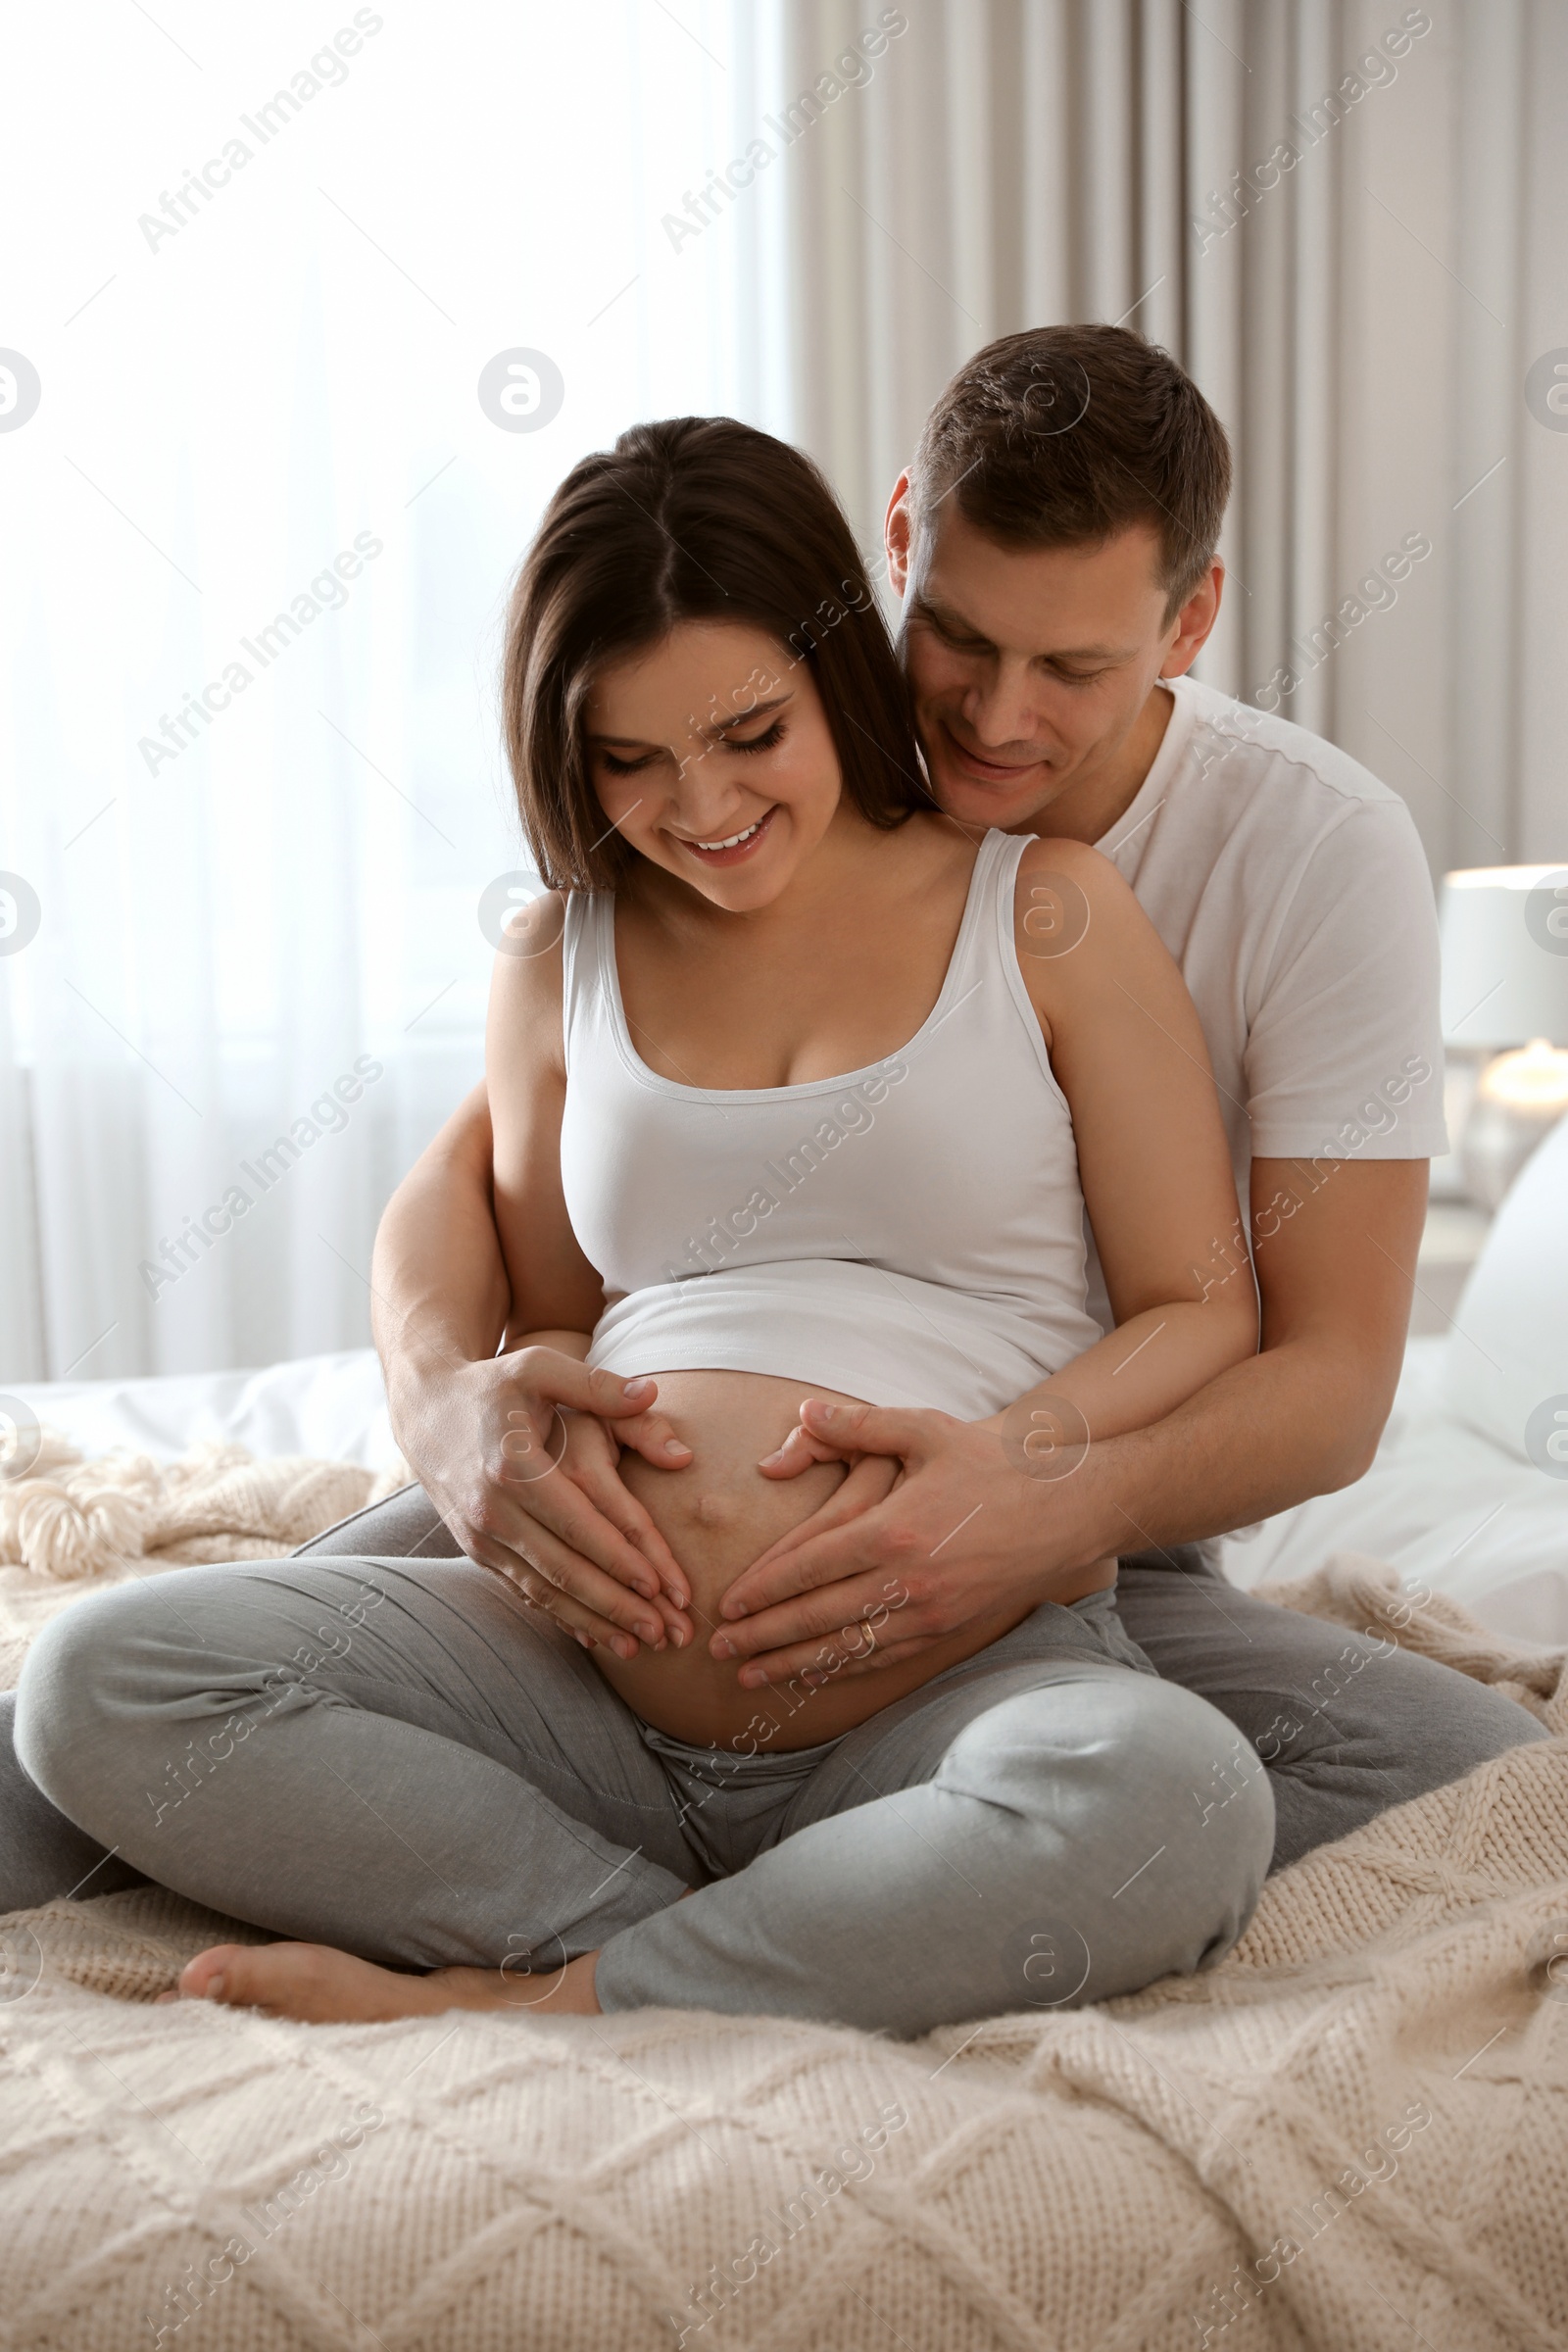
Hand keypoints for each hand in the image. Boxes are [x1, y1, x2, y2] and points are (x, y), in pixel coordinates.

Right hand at [398, 1345, 695, 1658]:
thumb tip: (653, 1393)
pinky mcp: (476, 1549)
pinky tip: (595, 1636)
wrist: (425, 1408)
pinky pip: (523, 1590)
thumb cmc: (494, 1384)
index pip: (577, 1524)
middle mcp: (492, 1509)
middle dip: (616, 1605)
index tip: (660, 1586)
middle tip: (664, 1632)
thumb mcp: (540, 1369)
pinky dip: (560, 1616)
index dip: (620, 1558)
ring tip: (638, 1646)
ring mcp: (480, 1535)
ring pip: (544, 1590)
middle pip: (564, 1568)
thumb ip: (598, 1384)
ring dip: (593, 1621)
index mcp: (513, 1466)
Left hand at [711, 1397, 1087, 1688]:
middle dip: (763, 1636)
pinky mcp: (949, 1628)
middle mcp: (908, 1581)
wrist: (1069, 1509)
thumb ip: (859, 1425)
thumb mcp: (926, 1430)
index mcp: (894, 1531)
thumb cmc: (994, 1464)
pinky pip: (884, 1657)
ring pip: (847, 1648)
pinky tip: (814, 1675)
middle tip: (718, 1649)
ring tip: (750, 1675)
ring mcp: (930, 1612)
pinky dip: (843, 1670)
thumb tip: (802, 1414)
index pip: (810, 1567)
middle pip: (817, 1617)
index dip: (763, 1589)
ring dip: (793, 1664)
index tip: (727, 1603)